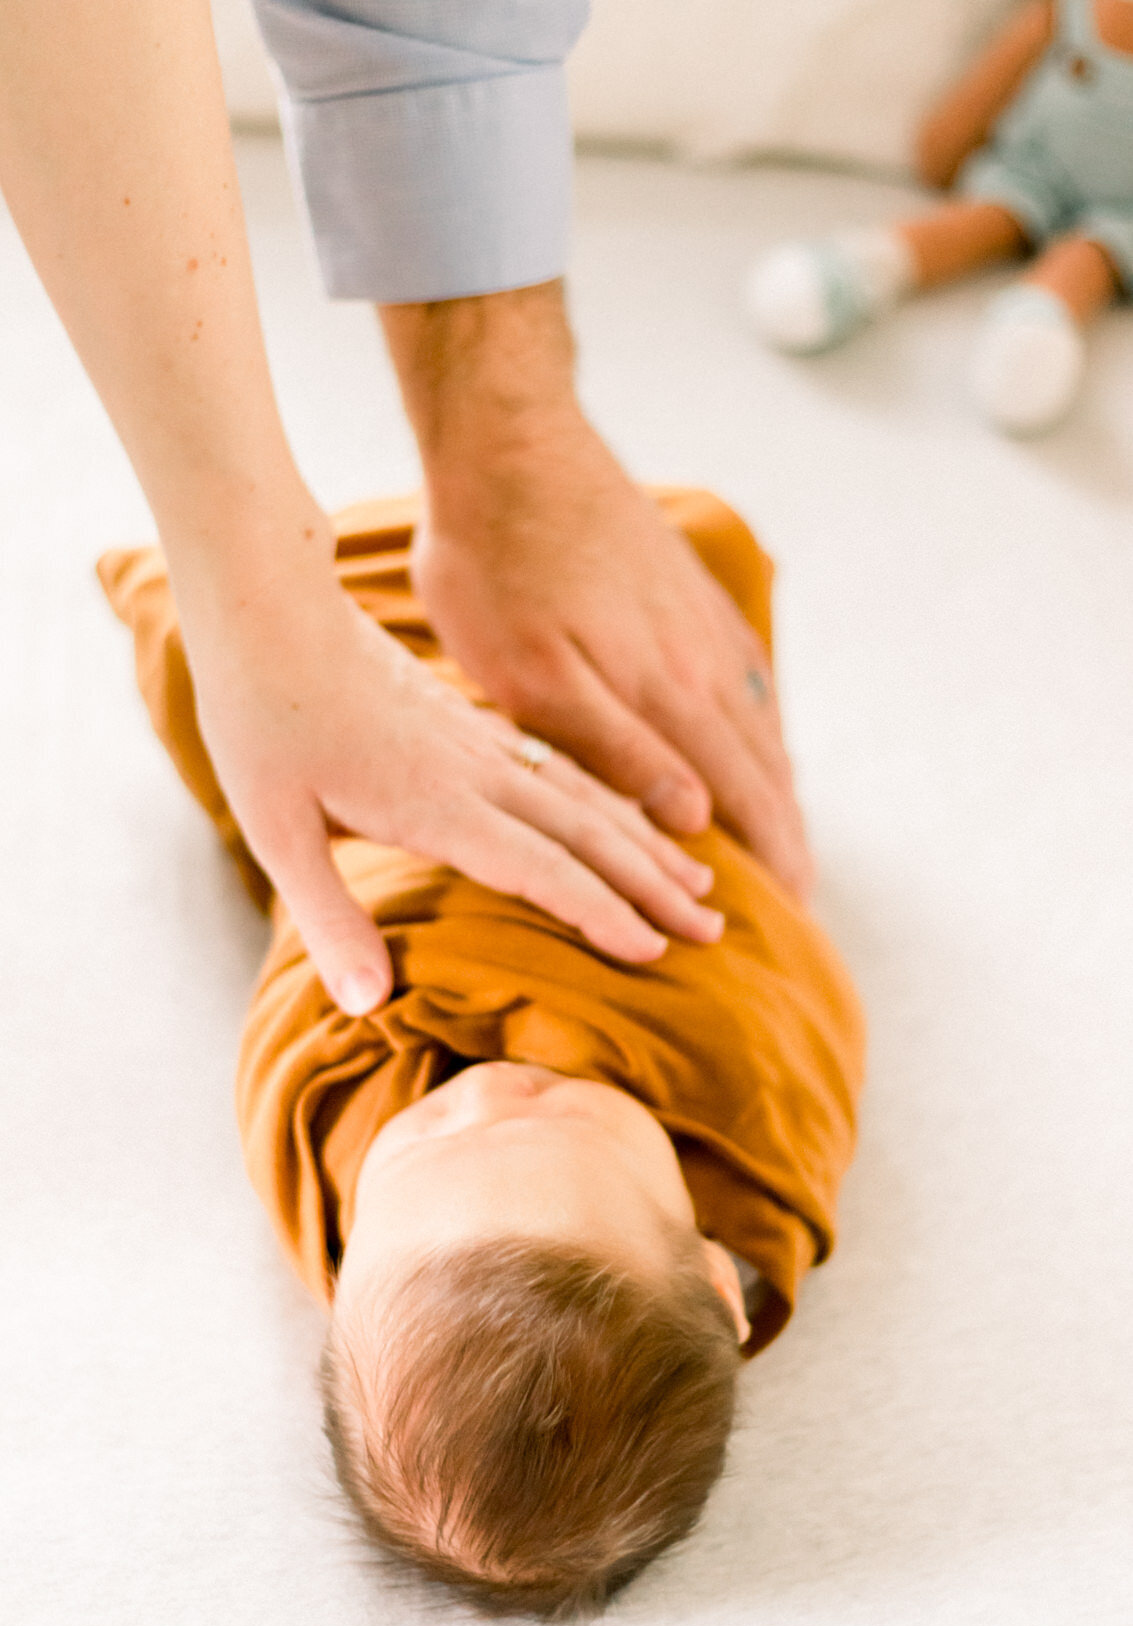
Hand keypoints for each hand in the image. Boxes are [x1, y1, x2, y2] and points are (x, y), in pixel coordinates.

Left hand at [179, 523, 723, 1015]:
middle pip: (586, 831)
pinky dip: (615, 799)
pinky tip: (638, 819)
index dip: (599, 909)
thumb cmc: (260, 722)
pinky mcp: (477, 725)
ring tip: (703, 879)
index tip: (654, 950)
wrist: (268, 611)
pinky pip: (566, 767)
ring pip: (587, 796)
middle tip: (715, 929)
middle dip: (655, 884)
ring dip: (649, 842)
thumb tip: (367, 1006)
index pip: (538, 864)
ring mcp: (482, 743)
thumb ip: (327, 918)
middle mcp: (475, 770)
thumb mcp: (274, 830)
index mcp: (432, 800)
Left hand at [412, 417, 813, 898]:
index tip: (790, 926)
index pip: (742, 804)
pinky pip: (747, 680)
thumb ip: (615, 749)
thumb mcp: (529, 673)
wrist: (510, 440)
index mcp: (668, 694)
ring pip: (759, 727)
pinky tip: (761, 746)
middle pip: (764, 773)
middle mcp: (705, 663)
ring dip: (780, 794)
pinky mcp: (691, 593)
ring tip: (790, 845)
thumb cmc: (496, 564)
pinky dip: (763, 730)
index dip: (768, 869)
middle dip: (786, 846)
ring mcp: (704, 624)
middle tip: (800, 908)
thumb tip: (694, 818)